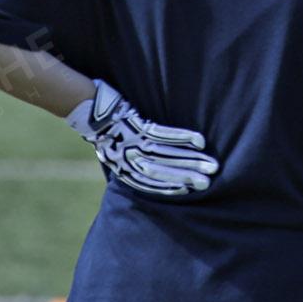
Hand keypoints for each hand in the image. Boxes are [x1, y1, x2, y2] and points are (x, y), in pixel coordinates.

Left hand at [68, 79, 220, 196]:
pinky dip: (183, 138)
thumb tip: (158, 177)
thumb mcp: (116, 157)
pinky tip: (199, 142)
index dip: (174, 187)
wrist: (91, 111)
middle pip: (164, 171)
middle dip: (188, 176)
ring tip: (210, 164)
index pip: (153, 185)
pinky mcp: (138, 126)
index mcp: (125, 172)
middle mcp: (130, 160)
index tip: (192, 190)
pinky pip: (164, 134)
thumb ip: (135, 168)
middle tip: (208, 181)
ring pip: (168, 154)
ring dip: (191, 159)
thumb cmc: (108, 135)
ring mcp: (134, 143)